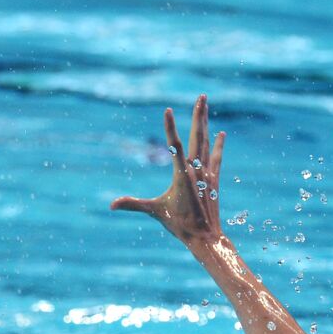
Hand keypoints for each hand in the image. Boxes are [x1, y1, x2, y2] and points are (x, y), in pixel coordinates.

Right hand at [111, 94, 225, 244]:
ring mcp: (207, 173)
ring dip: (206, 123)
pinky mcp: (214, 180)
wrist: (205, 237)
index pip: (174, 145)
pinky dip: (218, 145)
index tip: (167, 110)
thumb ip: (133, 204)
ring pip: (206, 142)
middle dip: (198, 115)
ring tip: (206, 106)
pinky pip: (216, 158)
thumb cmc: (179, 225)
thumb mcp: (155, 212)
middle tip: (202, 96)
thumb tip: (111, 204)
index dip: (170, 127)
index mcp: (181, 174)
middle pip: (197, 136)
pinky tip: (221, 133)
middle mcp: (196, 170)